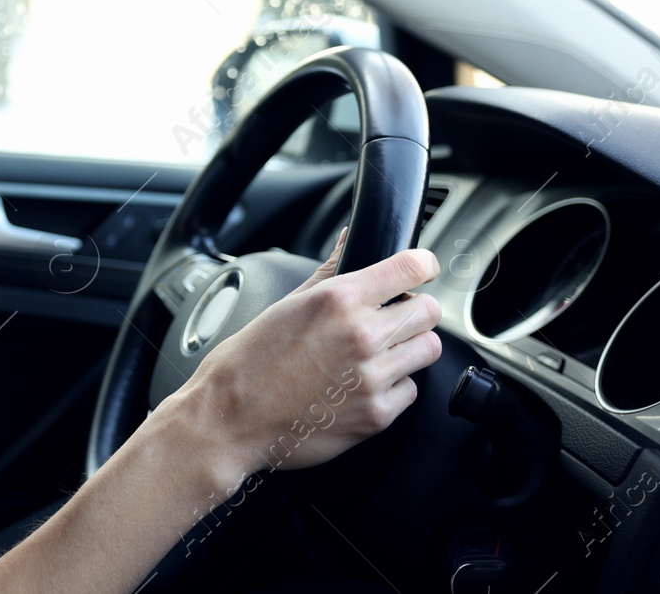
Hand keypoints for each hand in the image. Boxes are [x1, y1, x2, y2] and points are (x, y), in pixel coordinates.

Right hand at [169, 234, 441, 482]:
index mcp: (338, 300)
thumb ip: (329, 271)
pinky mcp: (377, 414)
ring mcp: (372, 377)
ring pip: (428, 350)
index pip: (411, 267)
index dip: (422, 264)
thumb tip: (350, 241)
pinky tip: (362, 383)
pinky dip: (393, 386)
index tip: (422, 268)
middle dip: (414, 309)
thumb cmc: (248, 362)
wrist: (230, 418)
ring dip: (409, 347)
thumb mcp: (286, 304)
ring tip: (378, 352)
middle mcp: (362, 335)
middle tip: (393, 317)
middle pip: (429, 310)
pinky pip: (409, 390)